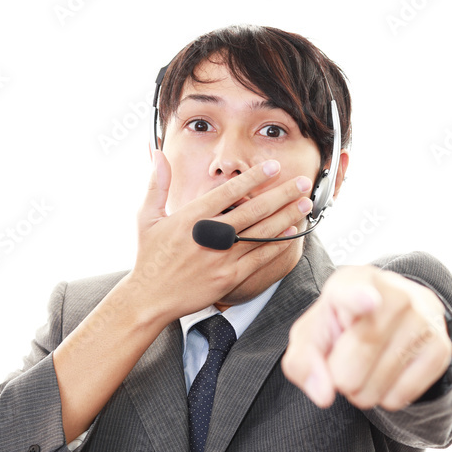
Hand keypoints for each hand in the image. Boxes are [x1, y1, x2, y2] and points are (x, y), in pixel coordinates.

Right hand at [129, 150, 312, 320]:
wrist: (149, 298)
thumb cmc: (148, 256)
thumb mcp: (147, 216)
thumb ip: (157, 183)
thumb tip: (157, 153)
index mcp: (191, 217)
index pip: (230, 192)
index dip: (255, 178)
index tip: (274, 167)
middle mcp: (209, 236)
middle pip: (254, 210)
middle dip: (282, 195)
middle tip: (302, 182)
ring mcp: (221, 258)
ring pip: (261, 234)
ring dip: (286, 217)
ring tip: (304, 204)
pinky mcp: (228, 278)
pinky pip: (259, 259)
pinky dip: (276, 245)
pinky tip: (290, 234)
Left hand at [281, 266, 451, 410]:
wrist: (389, 312)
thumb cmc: (341, 324)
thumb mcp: (311, 334)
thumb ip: (303, 362)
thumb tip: (324, 394)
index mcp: (354, 282)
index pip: (354, 292)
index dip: (358, 299)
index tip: (368, 301)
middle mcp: (395, 295)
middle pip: (355, 362)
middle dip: (340, 377)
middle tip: (344, 361)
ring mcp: (424, 321)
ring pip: (376, 387)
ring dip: (361, 392)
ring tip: (364, 367)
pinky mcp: (441, 348)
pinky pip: (400, 397)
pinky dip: (385, 398)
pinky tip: (386, 374)